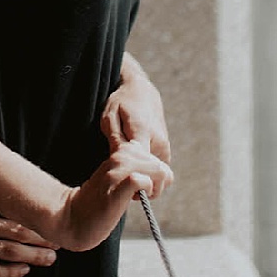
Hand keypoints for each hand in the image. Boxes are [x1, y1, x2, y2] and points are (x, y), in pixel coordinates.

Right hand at [0, 178, 57, 276]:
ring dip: (31, 256)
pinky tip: (22, 272)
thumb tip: (0, 169)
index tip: (52, 214)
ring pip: (7, 252)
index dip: (35, 212)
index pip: (13, 206)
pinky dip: (7, 272)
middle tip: (59, 241)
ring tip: (49, 259)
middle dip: (41, 237)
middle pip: (16, 231)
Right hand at [53, 142, 171, 251]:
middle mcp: (120, 155)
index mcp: (122, 151)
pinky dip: (146, 192)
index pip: (156, 157)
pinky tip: (133, 199)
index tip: (141, 187)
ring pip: (157, 170)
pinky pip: (143, 181)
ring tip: (135, 197)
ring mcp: (117, 169)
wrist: (72, 218)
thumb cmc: (99, 202)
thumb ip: (134, 167)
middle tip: (139, 195)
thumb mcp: (117, 176)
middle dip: (158, 184)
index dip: (156, 176)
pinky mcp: (116, 185)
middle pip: (161, 165)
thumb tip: (162, 171)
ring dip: (153, 189)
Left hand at [101, 72, 172, 198]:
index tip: (117, 184)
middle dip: (131, 179)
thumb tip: (117, 162)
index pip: (138, 165)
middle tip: (116, 179)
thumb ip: (114, 140)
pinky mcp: (165, 152)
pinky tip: (130, 165)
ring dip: (138, 175)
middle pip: (145, 174)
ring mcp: (164, 149)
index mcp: (143, 132)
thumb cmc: (122, 102)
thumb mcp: (110, 117)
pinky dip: (143, 171)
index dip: (127, 178)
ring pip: (151, 174)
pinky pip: (154, 170)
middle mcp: (158, 143)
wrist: (142, 92)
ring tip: (122, 170)